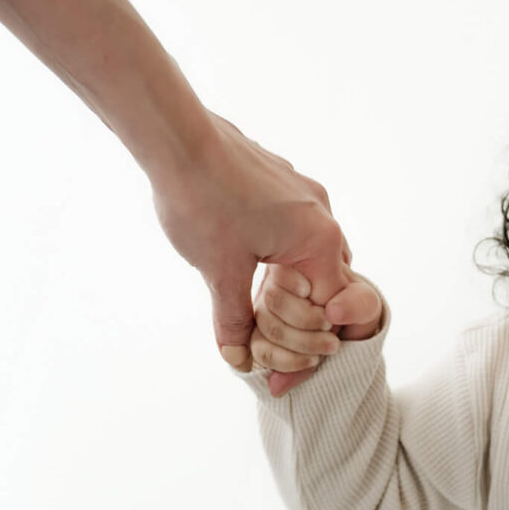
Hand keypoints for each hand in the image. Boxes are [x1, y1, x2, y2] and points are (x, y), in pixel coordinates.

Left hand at [151, 112, 352, 371]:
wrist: (175, 136)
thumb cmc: (201, 198)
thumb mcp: (219, 272)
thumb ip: (235, 319)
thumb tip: (238, 357)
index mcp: (318, 241)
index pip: (333, 310)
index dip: (308, 349)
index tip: (282, 373)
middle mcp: (321, 215)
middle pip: (330, 283)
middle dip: (306, 318)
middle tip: (271, 343)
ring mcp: (303, 194)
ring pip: (312, 254)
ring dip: (293, 285)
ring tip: (261, 306)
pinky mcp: (280, 182)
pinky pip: (293, 229)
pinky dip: (280, 255)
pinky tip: (248, 259)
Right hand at [253, 265, 383, 398]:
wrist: (348, 331)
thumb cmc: (353, 310)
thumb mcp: (365, 304)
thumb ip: (357, 302)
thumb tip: (332, 313)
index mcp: (293, 267)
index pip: (282, 277)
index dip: (304, 300)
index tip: (329, 315)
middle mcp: (270, 287)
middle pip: (271, 305)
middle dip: (308, 326)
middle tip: (334, 333)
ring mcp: (261, 313)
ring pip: (265, 330)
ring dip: (300, 346)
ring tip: (329, 347)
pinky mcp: (260, 338)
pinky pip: (260, 352)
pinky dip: (287, 363)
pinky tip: (311, 362)